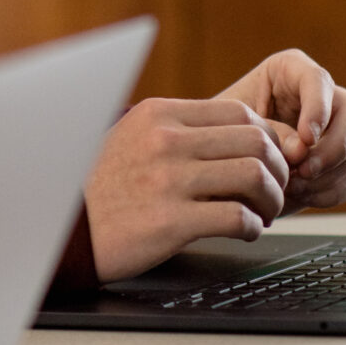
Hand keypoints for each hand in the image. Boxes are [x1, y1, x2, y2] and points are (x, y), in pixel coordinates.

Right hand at [84, 97, 294, 280]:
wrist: (68, 229)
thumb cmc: (103, 188)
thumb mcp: (132, 138)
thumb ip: (177, 130)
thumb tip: (238, 133)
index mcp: (159, 115)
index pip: (239, 113)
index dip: (267, 138)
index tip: (269, 160)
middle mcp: (166, 141)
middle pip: (255, 141)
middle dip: (278, 168)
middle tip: (274, 190)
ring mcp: (168, 181)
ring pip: (254, 176)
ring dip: (271, 199)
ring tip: (264, 213)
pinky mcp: (170, 222)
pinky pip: (237, 218)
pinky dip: (253, 227)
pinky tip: (245, 231)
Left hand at [214, 49, 345, 208]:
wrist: (220, 169)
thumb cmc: (219, 136)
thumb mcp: (233, 128)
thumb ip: (268, 133)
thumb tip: (301, 151)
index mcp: (291, 71)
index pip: (319, 80)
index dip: (318, 108)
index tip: (306, 138)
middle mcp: (322, 97)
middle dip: (334, 147)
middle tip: (303, 171)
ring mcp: (336, 131)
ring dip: (332, 173)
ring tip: (294, 186)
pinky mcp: (341, 164)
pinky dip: (333, 192)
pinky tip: (303, 196)